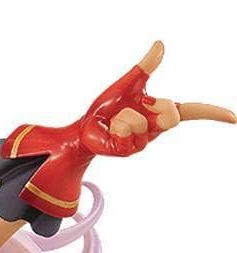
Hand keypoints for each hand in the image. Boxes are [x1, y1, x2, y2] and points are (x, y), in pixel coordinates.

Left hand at [82, 40, 235, 156]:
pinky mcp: (129, 150)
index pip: (193, 111)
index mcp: (161, 111)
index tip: (233, 117)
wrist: (86, 127)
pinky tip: (111, 128)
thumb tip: (160, 45)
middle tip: (138, 106)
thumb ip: (146, 66)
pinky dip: (116, 124)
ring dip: (126, 114)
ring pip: (142, 122)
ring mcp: (143, 141)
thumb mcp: (130, 81)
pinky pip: (127, 131)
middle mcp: (156, 128)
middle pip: (173, 116)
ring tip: (116, 118)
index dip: (213, 113)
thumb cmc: (109, 107)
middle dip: (159, 107)